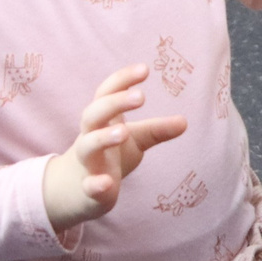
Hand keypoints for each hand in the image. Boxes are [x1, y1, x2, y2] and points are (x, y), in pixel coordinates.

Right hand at [41, 64, 188, 230]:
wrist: (77, 191)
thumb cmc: (109, 156)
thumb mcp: (135, 140)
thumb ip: (157, 130)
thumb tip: (184, 122)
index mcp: (102, 120)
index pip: (106, 93)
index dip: (122, 80)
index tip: (144, 69)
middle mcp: (90, 136)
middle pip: (94, 113)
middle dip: (114, 103)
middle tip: (142, 97)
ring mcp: (87, 162)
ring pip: (88, 146)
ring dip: (103, 138)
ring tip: (123, 132)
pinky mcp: (88, 189)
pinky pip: (88, 186)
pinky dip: (95, 184)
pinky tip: (106, 183)